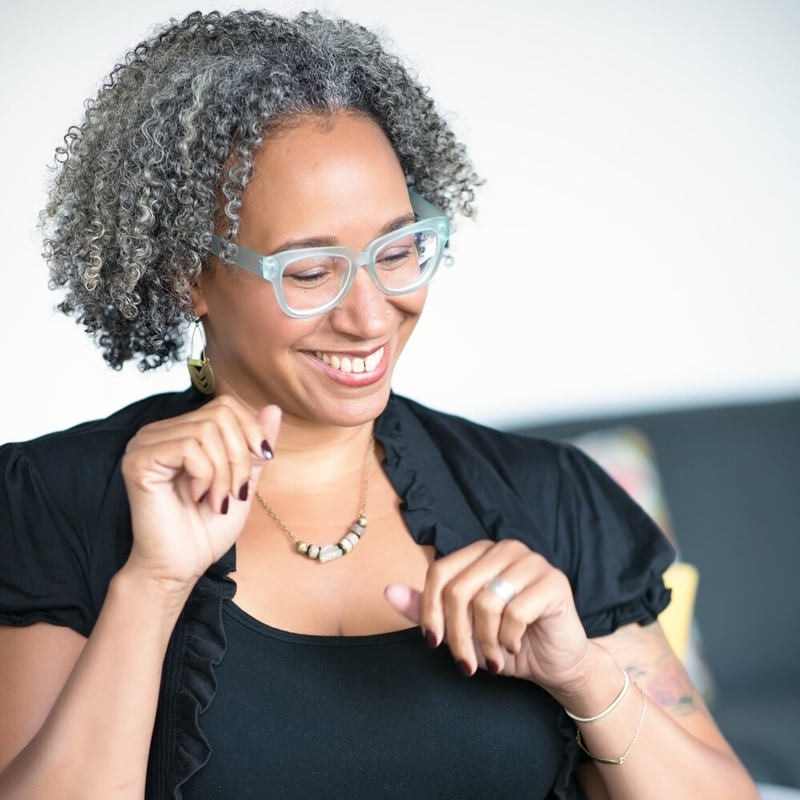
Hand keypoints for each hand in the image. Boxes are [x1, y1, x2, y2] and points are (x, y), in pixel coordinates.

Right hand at [121, 394, 281, 594]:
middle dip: (240, 457)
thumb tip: (273, 408)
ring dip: (224, 472)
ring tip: (217, 500)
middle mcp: (159, 432)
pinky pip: (188, 448)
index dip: (251, 430)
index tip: (263, 460)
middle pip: (219, 416)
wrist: (179, 567)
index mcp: (181, 432)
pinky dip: (205, 476)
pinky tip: (197, 497)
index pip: (225, 406)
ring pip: (206, 431)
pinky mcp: (138, 461)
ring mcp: (145, 444)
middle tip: (235, 492)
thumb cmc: (206, 528)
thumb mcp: (243, 481)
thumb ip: (254, 446)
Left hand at [384, 539, 592, 693]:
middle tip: (466, 663)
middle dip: (457, 635)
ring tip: (493, 658)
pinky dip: (508, 640)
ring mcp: (532, 562)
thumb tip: (388, 591)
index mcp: (480, 552)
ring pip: (485, 602)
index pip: (439, 572)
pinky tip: (514, 647)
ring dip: (484, 642)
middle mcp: (505, 549)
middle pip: (458, 589)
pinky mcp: (554, 582)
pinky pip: (514, 613)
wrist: (557, 663)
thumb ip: (426, 608)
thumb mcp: (461, 629)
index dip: (429, 611)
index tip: (433, 643)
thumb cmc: (506, 642)